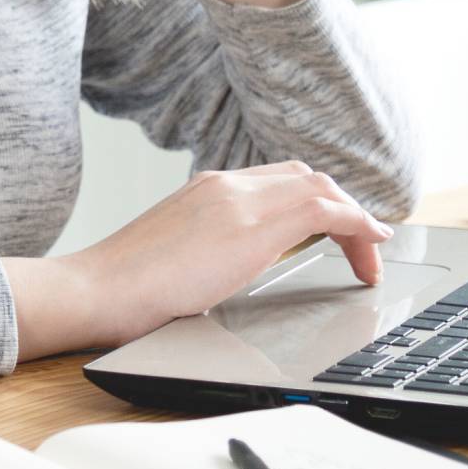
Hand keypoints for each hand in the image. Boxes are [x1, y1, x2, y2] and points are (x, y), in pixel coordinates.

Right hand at [57, 161, 393, 349]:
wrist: (95, 291)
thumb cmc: (124, 291)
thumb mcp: (176, 260)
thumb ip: (208, 253)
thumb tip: (225, 276)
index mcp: (206, 191)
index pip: (278, 180)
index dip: (317, 201)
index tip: (336, 229)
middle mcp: (225, 185)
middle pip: (305, 177)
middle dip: (342, 207)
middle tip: (362, 244)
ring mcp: (236, 199)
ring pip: (319, 187)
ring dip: (355, 218)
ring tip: (372, 254)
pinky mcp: (249, 225)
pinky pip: (323, 210)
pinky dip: (356, 223)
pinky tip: (370, 248)